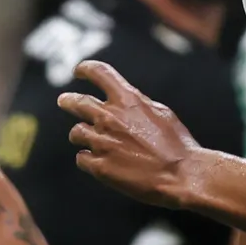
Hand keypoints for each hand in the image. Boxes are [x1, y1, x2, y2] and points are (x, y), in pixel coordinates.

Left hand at [60, 61, 199, 205]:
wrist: (181, 175)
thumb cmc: (177, 145)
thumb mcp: (161, 113)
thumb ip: (138, 104)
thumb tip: (126, 101)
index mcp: (127, 100)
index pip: (98, 72)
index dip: (85, 69)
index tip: (79, 71)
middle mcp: (109, 118)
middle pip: (76, 103)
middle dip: (68, 101)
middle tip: (64, 101)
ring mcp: (102, 143)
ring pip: (77, 133)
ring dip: (82, 135)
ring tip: (89, 141)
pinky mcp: (100, 167)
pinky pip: (82, 158)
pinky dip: (88, 159)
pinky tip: (98, 161)